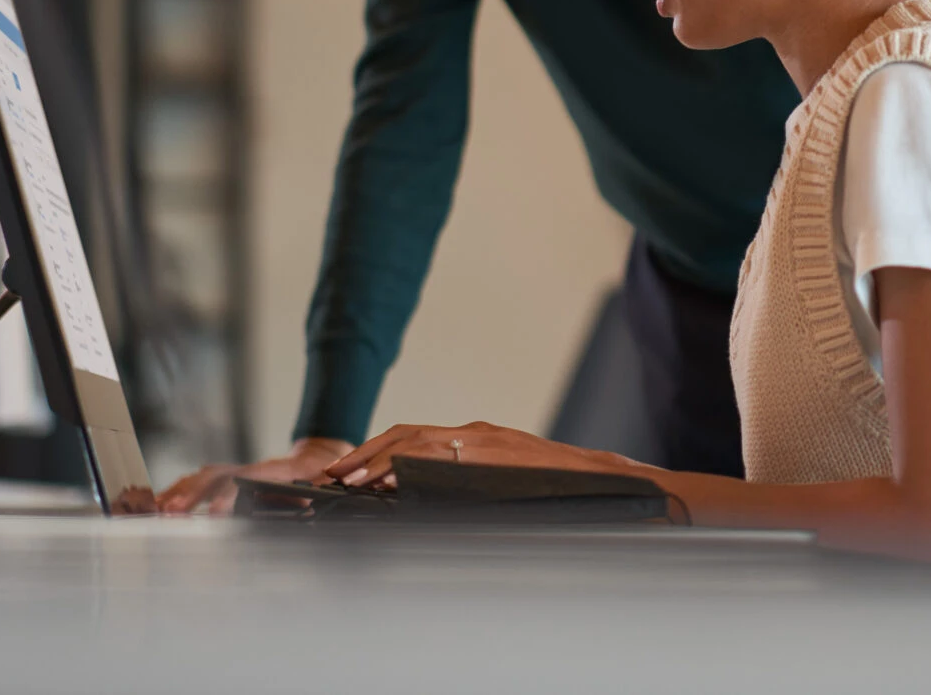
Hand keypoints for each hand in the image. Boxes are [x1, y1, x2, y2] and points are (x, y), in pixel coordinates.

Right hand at [156, 436, 356, 515]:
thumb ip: (320, 492)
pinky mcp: (237, 476)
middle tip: (174, 512)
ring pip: (208, 476)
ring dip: (184, 491)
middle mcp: (257, 468)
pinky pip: (207, 480)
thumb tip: (309, 501)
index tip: (212, 513)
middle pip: (219, 475)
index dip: (229, 496)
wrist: (325, 453)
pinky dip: (185, 489)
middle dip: (194, 493)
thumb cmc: (329, 474)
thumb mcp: (332, 482)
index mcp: (282, 470)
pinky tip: (166, 502)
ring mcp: (245, 470)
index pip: (249, 479)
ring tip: (161, 509)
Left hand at [333, 420, 635, 487]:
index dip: (374, 451)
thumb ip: (465, 481)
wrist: (596, 477)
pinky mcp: (494, 455)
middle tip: (334, 475)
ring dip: (380, 462)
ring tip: (352, 481)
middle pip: (406, 433)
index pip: (412, 435)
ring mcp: (483, 441)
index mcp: (473, 436)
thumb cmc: (550, 486)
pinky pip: (445, 459)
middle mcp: (474, 432)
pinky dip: (413, 469)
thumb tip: (417, 498)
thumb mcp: (501, 479)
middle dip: (365, 454)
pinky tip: (393, 484)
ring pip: (419, 443)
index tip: (345, 471)